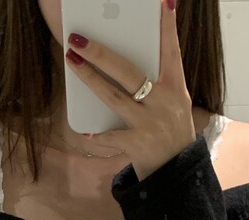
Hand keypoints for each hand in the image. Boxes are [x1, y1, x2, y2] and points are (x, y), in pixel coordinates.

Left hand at [65, 0, 196, 180]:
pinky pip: (111, 135)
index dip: (168, 26)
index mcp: (176, 88)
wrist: (177, 172)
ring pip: (114, 97)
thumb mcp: (174, 103)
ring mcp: (149, 124)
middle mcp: (164, 103)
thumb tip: (122, 58)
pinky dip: (97, 133)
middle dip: (101, 53)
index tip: (164, 2)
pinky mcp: (137, 145)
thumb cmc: (171, 132)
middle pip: (128, 72)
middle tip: (79, 39)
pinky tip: (83, 129)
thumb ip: (156, 81)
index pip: (172, 51)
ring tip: (72, 61)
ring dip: (89, 79)